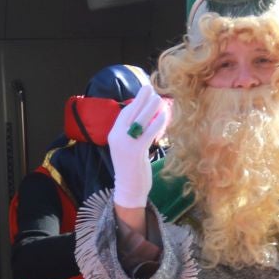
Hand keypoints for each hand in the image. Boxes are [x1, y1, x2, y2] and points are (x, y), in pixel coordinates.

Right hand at [109, 83, 170, 209]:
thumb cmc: (132, 167)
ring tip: (160, 99)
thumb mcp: (128, 146)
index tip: (144, 93)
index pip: (124, 113)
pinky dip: (158, 123)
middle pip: (131, 112)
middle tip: (152, 89)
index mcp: (113, 134)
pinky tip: (164, 116)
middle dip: (142, 99)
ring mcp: (126, 144)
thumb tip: (147, 116)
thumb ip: (134, 133)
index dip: (135, 102)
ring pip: (140, 120)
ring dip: (151, 107)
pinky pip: (149, 132)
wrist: (128, 188)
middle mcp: (117, 137)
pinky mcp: (136, 151)